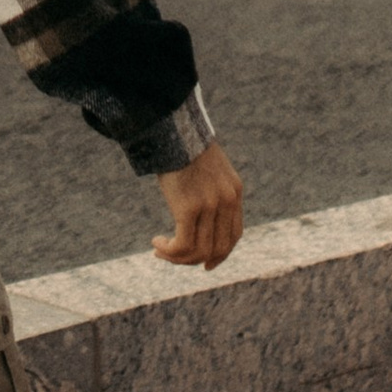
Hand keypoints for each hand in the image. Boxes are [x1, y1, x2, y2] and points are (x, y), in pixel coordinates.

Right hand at [152, 140, 243, 270]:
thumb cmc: (181, 144)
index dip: (220, 254)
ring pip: (200, 251)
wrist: (172, 127)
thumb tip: (195, 208)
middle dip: (195, 260)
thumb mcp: (204, 166)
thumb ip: (208, 187)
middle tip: (172, 257)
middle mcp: (227, 200)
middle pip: (219, 248)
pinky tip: (157, 244)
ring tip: (160, 250)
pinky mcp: (189, 207)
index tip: (205, 264)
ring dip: (178, 258)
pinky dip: (170, 251)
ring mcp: (210, 205)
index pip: (234, 235)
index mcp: (234, 191)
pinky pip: (183, 245)